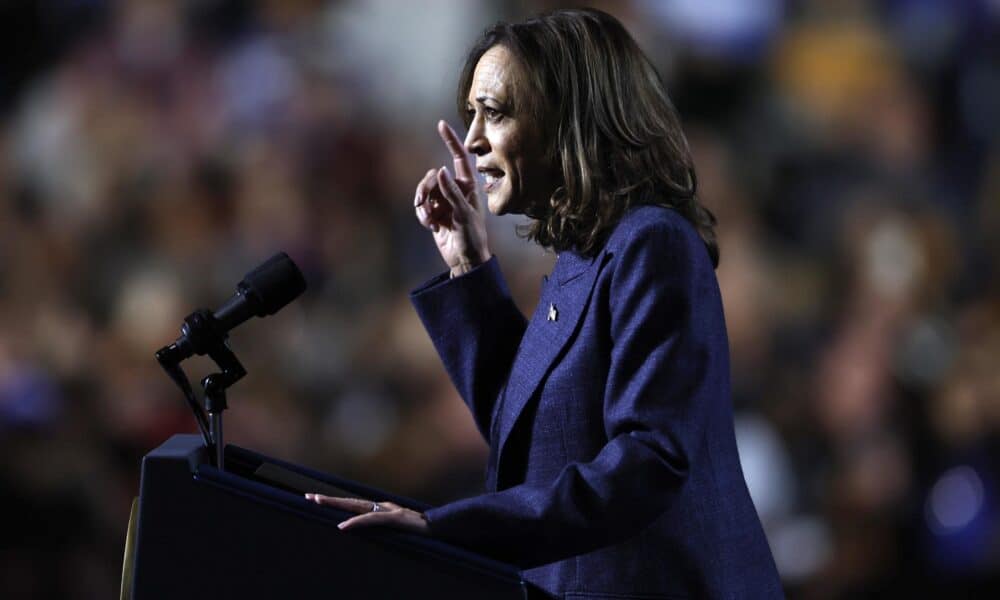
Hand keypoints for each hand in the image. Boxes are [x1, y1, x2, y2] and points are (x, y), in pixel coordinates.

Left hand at [305, 493, 429, 534]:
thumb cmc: (421, 532)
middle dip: (329, 500)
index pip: (355, 505)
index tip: (318, 500)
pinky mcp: (395, 519)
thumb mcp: (398, 530)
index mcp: (382, 509)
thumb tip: (371, 530)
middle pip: (351, 502)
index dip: (337, 503)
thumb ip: (385, 528)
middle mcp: (383, 506)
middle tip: (308, 497)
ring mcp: (389, 511)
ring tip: (318, 502)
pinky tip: (342, 526)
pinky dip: (356, 522)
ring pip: (357, 506)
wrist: (441, 530)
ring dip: (336, 505)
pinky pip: (371, 520)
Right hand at [415, 120, 490, 276]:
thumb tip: (439, 170)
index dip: (450, 140)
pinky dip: (422, 215)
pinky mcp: (434, 212)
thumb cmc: (472, 236)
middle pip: (432, 176)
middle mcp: (455, 189)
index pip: (458, 157)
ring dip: (422, 205)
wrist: (465, 258)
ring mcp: (443, 200)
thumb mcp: (464, 213)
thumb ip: (451, 192)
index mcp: (468, 185)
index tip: (441, 124)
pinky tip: (431, 226)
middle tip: (424, 205)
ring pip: (423, 191)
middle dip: (425, 190)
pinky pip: (420, 206)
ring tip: (429, 220)